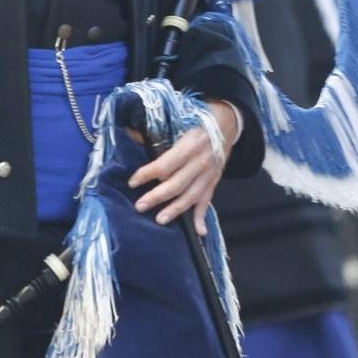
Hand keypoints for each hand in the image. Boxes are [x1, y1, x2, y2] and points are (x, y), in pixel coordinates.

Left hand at [130, 100, 238, 234]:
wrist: (226, 125)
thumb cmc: (197, 127)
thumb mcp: (179, 128)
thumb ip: (159, 140)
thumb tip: (131, 137)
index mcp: (188, 147)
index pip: (164, 165)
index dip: (147, 174)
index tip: (133, 181)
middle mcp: (199, 163)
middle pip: (176, 184)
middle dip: (156, 197)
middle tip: (140, 206)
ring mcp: (208, 175)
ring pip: (190, 196)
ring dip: (175, 209)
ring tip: (160, 220)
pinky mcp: (213, 182)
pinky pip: (207, 202)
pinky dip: (203, 217)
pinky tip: (200, 231)